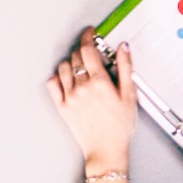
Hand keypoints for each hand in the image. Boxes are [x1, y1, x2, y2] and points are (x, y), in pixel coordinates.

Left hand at [47, 27, 138, 162]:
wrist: (106, 150)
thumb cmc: (120, 127)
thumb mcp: (130, 96)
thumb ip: (126, 68)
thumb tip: (123, 48)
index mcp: (99, 83)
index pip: (88, 49)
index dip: (88, 37)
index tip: (90, 33)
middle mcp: (82, 88)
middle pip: (75, 57)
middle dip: (83, 51)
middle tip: (91, 55)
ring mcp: (69, 97)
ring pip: (63, 68)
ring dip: (71, 63)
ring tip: (81, 69)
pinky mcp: (62, 106)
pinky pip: (52, 84)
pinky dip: (58, 77)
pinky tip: (67, 80)